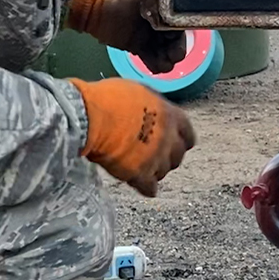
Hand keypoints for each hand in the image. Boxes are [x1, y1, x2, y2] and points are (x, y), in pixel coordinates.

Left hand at [65, 0, 186, 73]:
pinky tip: (155, 66)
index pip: (181, 26)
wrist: (98, 11)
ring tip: (161, 61)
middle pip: (177, 43)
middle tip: (170, 54)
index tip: (172, 37)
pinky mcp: (141, 50)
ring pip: (167, 56)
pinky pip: (154, 62)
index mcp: (166, 12)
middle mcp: (162, 26)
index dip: (180, 34)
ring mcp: (152, 39)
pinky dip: (156, 66)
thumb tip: (174, 1)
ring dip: (166, 61)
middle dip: (175, 51)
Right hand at [68, 77, 195, 196]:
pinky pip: (149, 188)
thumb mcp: (139, 91)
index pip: (187, 133)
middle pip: (178, 155)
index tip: (179, 143)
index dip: (182, 139)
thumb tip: (148, 109)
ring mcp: (156, 157)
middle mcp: (168, 137)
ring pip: (164, 171)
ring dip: (156, 171)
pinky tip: (141, 186)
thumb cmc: (109, 98)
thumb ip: (151, 105)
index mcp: (170, 115)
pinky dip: (146, 188)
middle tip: (157, 156)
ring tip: (145, 168)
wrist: (91, 117)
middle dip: (169, 156)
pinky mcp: (140, 174)